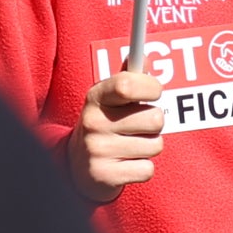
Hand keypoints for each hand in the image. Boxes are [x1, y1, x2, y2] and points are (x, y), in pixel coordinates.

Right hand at [67, 68, 165, 201]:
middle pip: (155, 118)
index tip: (156, 91)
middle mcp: (93, 122)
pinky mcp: (105, 175)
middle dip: (154, 124)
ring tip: (130, 145)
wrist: (77, 167)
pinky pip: (147, 169)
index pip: (128, 84)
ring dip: (149, 146)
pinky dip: (142, 168)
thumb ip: (128, 79)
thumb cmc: (104, 125)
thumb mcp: (109, 100)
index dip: (150, 86)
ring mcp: (98, 150)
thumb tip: (144, 56)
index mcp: (95, 97)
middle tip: (139, 126)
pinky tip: (126, 163)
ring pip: (155, 145)